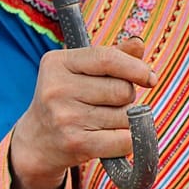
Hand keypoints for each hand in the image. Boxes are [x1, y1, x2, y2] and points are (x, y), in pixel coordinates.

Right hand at [10, 38, 155, 188]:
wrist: (38, 141)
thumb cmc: (68, 97)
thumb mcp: (80, 69)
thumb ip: (112, 55)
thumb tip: (139, 44)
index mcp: (58, 63)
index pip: (107, 59)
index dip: (136, 68)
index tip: (150, 78)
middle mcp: (58, 89)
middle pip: (122, 89)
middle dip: (127, 96)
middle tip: (111, 102)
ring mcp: (66, 118)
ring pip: (125, 116)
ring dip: (125, 119)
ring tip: (104, 120)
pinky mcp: (76, 144)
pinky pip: (123, 140)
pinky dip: (127, 140)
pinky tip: (112, 138)